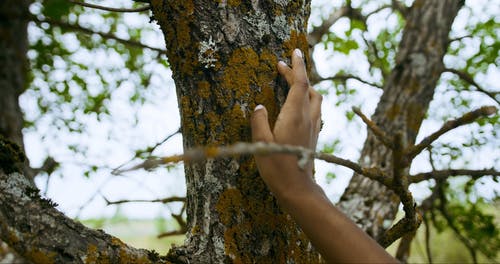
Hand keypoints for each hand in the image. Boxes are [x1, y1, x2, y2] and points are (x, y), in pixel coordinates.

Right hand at [251, 48, 321, 199]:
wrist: (298, 188)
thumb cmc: (277, 167)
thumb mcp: (261, 144)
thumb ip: (259, 122)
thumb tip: (258, 106)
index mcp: (295, 116)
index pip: (300, 83)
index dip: (297, 66)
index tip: (293, 53)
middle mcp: (308, 118)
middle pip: (307, 87)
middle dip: (297, 73)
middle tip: (282, 66)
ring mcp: (314, 126)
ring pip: (315, 97)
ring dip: (304, 86)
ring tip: (291, 82)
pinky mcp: (314, 134)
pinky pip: (315, 109)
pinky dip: (307, 99)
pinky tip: (297, 105)